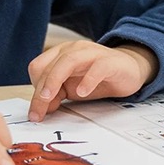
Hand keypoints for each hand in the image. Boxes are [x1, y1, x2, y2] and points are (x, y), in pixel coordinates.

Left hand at [27, 41, 157, 121]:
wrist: (129, 69)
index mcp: (61, 53)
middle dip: (40, 93)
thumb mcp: (72, 88)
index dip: (34, 89)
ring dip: (54, 80)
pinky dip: (88, 80)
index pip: (38, 67)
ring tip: (50, 99)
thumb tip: (42, 108)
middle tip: (37, 114)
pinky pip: (97, 68)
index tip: (38, 110)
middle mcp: (74, 49)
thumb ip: (56, 94)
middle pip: (49, 67)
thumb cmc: (97, 77)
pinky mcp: (110, 62)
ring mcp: (92, 53)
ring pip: (68, 61)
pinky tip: (82, 92)